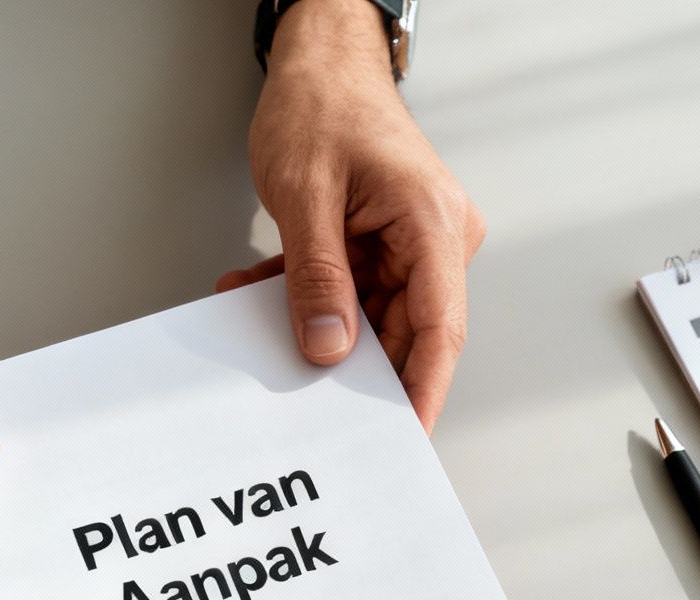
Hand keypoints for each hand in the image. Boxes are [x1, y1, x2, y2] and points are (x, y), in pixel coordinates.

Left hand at [223, 0, 485, 429]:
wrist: (319, 61)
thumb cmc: (323, 104)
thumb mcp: (306, 196)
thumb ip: (317, 277)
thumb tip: (328, 348)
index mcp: (433, 224)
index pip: (441, 328)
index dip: (423, 390)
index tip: (404, 437)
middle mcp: (433, 238)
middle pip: (405, 331)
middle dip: (353, 369)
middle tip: (309, 408)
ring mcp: (408, 243)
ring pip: (369, 316)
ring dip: (314, 328)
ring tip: (261, 327)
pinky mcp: (380, 244)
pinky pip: (348, 291)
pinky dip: (304, 300)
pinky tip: (259, 296)